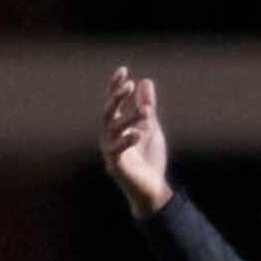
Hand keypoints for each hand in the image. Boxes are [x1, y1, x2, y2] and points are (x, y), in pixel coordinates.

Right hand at [100, 66, 172, 218]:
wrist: (153, 190)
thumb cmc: (150, 160)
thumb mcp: (151, 128)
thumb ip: (147, 107)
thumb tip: (145, 81)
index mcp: (115, 127)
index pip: (112, 102)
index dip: (115, 86)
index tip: (124, 70)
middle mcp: (108, 137)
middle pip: (107, 112)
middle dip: (116, 97)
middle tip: (129, 84)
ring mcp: (110, 151)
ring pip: (114, 129)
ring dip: (130, 118)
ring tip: (147, 112)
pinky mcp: (116, 166)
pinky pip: (117, 150)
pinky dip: (127, 140)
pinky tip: (139, 132)